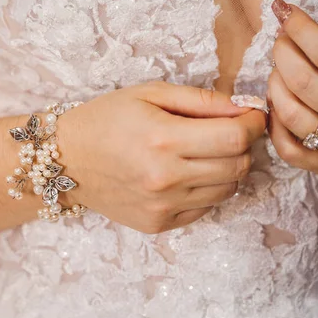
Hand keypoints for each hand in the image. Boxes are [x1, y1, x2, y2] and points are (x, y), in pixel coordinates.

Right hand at [58, 81, 266, 233]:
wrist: (64, 160)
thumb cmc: (104, 120)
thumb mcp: (147, 93)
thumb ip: (199, 100)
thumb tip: (242, 109)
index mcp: (163, 139)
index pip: (235, 137)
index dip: (253, 124)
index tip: (249, 115)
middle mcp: (166, 178)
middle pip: (237, 166)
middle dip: (242, 145)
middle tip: (225, 132)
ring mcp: (162, 206)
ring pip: (227, 190)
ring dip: (225, 169)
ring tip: (202, 154)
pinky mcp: (157, 223)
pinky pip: (204, 209)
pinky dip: (205, 190)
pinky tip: (183, 175)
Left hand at [267, 0, 317, 176]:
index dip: (300, 29)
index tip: (283, 11)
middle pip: (303, 81)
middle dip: (283, 54)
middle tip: (281, 42)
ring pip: (290, 112)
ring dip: (274, 86)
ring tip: (278, 71)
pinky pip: (288, 148)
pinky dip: (275, 126)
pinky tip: (278, 106)